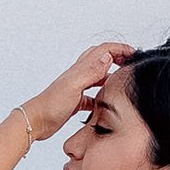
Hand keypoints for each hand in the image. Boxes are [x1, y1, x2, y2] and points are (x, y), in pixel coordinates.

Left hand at [20, 41, 134, 141]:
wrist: (36, 121)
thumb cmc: (52, 105)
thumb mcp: (74, 86)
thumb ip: (90, 71)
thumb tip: (107, 56)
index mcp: (80, 69)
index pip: (103, 51)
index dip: (119, 49)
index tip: (133, 53)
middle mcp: (78, 75)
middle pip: (99, 58)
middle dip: (116, 55)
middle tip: (130, 61)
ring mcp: (76, 88)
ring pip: (96, 75)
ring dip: (110, 73)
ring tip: (122, 78)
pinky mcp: (75, 100)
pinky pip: (91, 94)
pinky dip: (101, 93)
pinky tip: (106, 101)